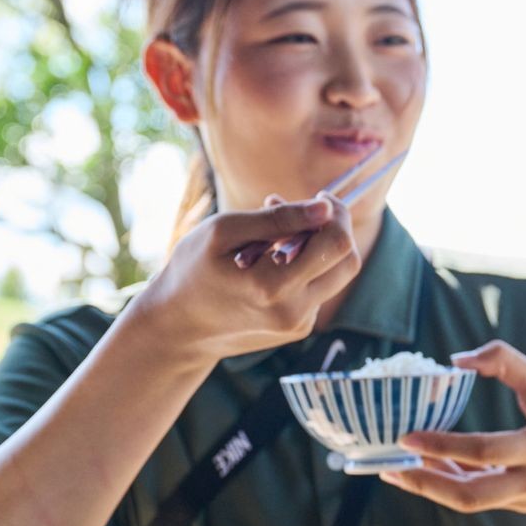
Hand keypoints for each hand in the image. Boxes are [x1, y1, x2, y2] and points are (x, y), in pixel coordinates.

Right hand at [125, 196, 359, 363]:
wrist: (177, 328)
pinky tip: (272, 259)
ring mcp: (299, 324)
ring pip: (337, 276)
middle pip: (348, 262)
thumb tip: (325, 207)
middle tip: (306, 212)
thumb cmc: (192, 271)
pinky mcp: (298, 328)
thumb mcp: (223, 231)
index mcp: (272, 286)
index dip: (337, 214)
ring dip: (319, 247)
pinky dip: (306, 267)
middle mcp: (294, 311)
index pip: (336, 244)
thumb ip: (278, 218)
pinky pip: (319, 289)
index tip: (319, 197)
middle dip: (335, 229)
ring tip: (279, 234)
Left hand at [381, 341, 525, 511]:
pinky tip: (430, 468)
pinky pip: (483, 499)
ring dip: (435, 485)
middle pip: (472, 496)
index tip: (408, 437)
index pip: (486, 450)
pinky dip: (454, 485)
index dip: (443, 446)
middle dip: (426, 484)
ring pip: (473, 502)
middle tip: (391, 467)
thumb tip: (457, 358)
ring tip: (400, 467)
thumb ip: (506, 361)